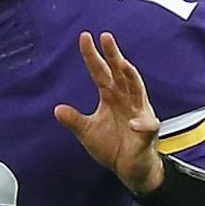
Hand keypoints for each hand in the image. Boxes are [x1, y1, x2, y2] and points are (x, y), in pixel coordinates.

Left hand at [53, 31, 163, 193]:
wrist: (131, 169)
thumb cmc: (113, 146)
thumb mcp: (88, 132)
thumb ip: (74, 120)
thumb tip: (57, 108)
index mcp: (111, 98)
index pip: (101, 73)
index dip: (93, 56)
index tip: (85, 37)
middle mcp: (127, 100)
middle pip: (120, 74)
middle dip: (114, 55)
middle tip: (106, 37)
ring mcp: (139, 114)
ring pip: (138, 91)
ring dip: (131, 78)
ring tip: (123, 64)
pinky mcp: (147, 133)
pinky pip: (146, 126)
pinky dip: (141, 124)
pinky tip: (133, 122)